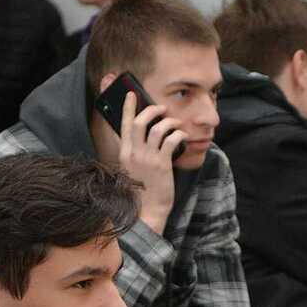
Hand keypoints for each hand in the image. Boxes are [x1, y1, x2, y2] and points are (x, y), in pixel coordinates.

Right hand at [118, 90, 183, 232]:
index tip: (131, 94)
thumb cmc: (142, 192)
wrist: (148, 212)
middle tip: (161, 108)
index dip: (128, 107)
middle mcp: (134, 153)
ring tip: (175, 123)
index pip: (124, 124)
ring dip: (169, 121)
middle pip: (140, 121)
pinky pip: (171, 140)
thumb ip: (135, 153)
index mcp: (124, 154)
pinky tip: (182, 136)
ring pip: (157, 128)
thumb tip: (144, 137)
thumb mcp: (132, 170)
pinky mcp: (162, 164)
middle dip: (151, 110)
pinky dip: (178, 134)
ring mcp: (148, 158)